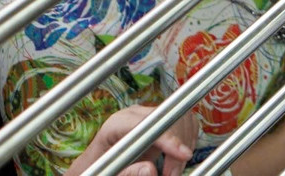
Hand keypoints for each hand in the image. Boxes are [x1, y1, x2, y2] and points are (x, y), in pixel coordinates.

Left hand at [63, 103, 197, 175]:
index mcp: (116, 124)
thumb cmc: (97, 170)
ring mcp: (148, 116)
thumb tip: (151, 170)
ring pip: (181, 118)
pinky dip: (188, 140)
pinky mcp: (159, 122)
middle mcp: (134, 114)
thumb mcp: (107, 173)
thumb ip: (127, 173)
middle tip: (172, 174)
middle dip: (177, 147)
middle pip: (168, 118)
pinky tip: (177, 159)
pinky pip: (185, 122)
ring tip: (173, 171)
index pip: (149, 123)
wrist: (96, 167)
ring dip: (185, 145)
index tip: (184, 155)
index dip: (169, 137)